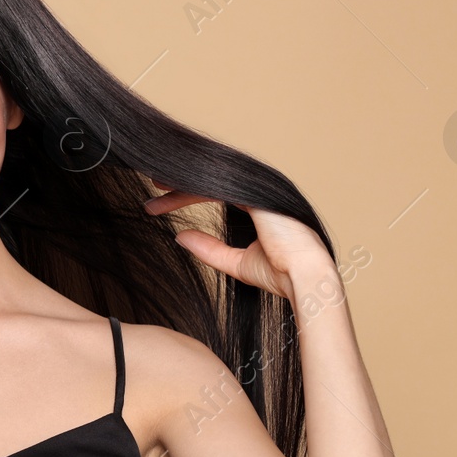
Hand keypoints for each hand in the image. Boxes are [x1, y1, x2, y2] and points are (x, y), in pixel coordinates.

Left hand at [143, 182, 333, 300]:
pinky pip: (218, 185)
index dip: (186, 194)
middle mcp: (258, 191)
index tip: (160, 201)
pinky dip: (194, 188)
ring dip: (182, 183)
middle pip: (212, 180)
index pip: (215, 190)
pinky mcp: (256, 195)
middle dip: (180, 181)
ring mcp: (258, 190)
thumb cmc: (280, 273)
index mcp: (258, 204)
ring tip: (155, 190)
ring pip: (212, 179)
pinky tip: (173, 193)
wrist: (304, 278)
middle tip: (153, 185)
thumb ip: (209, 249)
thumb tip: (180, 237)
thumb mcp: (236, 262)